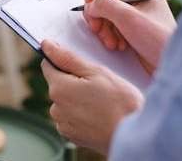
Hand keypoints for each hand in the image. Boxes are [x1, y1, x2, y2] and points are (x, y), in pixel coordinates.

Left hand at [41, 40, 142, 155]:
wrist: (134, 136)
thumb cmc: (120, 102)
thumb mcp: (96, 72)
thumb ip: (68, 58)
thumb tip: (47, 45)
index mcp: (59, 89)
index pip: (48, 66)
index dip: (62, 60)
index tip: (77, 64)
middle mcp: (56, 108)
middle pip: (58, 85)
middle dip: (73, 81)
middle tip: (98, 85)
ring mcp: (63, 124)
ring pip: (65, 102)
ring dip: (77, 99)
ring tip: (101, 102)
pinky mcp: (72, 136)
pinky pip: (71, 118)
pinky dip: (81, 114)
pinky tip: (99, 115)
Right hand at [83, 0, 175, 70]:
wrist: (168, 64)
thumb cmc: (160, 39)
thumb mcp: (129, 18)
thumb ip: (105, 5)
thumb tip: (90, 4)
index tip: (95, 0)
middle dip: (98, 11)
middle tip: (98, 26)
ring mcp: (130, 7)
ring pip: (101, 8)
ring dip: (102, 26)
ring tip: (112, 40)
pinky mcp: (126, 22)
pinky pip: (106, 21)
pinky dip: (107, 33)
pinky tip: (117, 43)